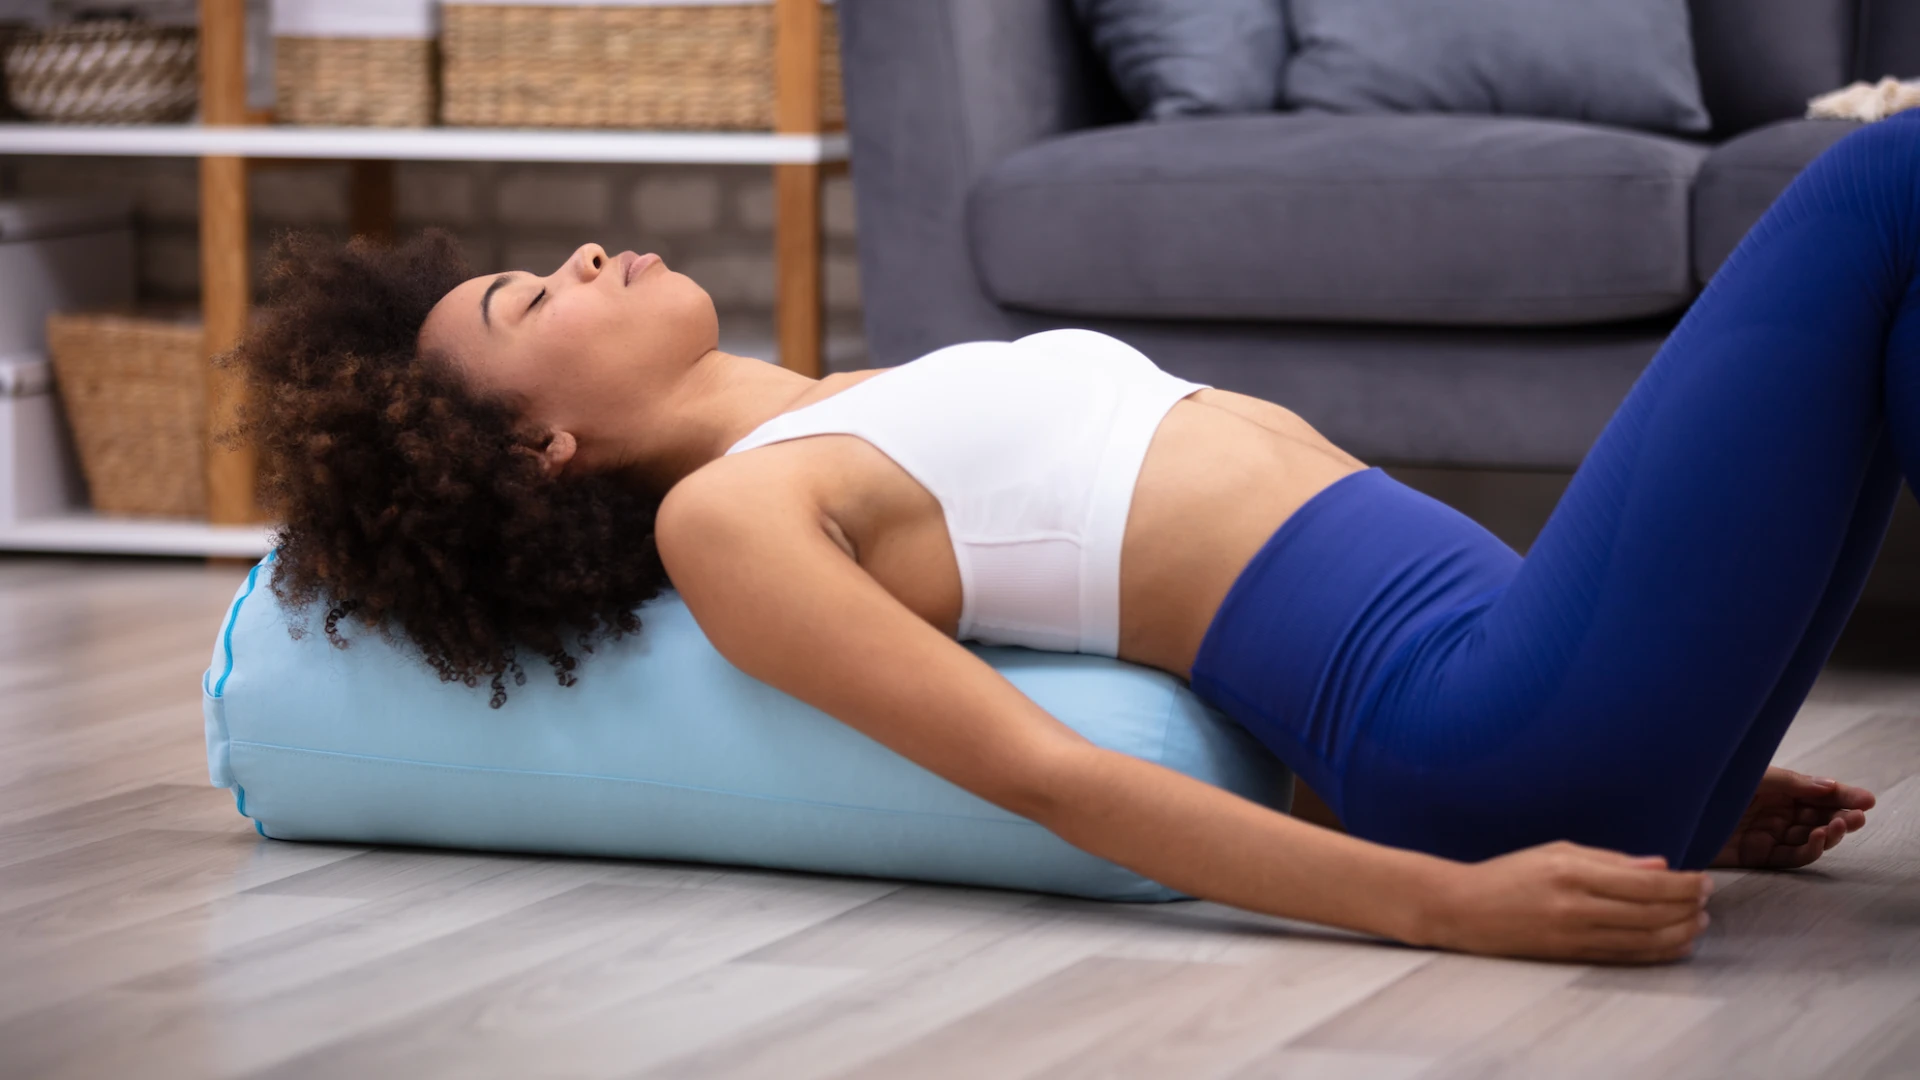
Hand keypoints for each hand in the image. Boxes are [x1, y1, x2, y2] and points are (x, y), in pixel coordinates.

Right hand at [1425, 841, 1711, 963]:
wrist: (1462, 908)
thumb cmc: (1508, 874)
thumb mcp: (1556, 852)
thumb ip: (1609, 859)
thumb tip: (1659, 865)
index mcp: (1572, 871)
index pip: (1644, 882)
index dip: (1682, 884)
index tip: (1704, 879)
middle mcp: (1576, 905)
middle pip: (1651, 913)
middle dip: (1688, 906)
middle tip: (1708, 899)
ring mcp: (1573, 935)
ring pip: (1644, 939)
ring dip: (1680, 932)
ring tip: (1699, 922)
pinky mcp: (1570, 955)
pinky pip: (1625, 956)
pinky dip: (1658, 952)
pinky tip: (1676, 943)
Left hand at [1711, 767, 1874, 869]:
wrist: (1670, 810)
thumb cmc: (1708, 783)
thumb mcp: (1752, 776)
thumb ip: (1790, 782)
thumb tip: (1829, 786)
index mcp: (1774, 788)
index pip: (1816, 793)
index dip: (1843, 797)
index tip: (1867, 800)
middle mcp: (1772, 811)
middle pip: (1817, 817)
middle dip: (1841, 816)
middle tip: (1856, 817)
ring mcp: (1765, 834)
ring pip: (1808, 838)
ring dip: (1828, 833)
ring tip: (1837, 825)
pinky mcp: (1754, 856)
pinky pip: (1789, 856)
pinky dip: (1807, 849)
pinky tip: (1817, 838)